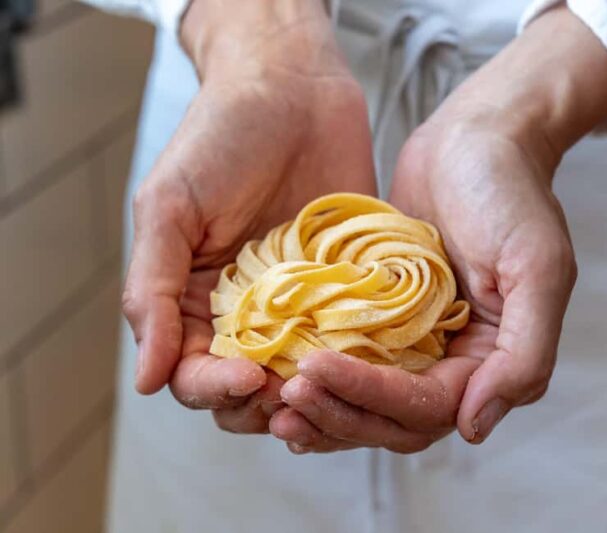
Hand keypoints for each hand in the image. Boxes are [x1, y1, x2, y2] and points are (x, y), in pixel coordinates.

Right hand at [121, 0, 375, 431]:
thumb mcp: (170, 208)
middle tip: (292, 390)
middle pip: (248, 389)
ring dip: (313, 391)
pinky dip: (356, 359)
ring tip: (330, 385)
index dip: (215, 387)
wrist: (293, 87)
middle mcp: (246, 311)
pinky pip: (351, 338)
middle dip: (265, 401)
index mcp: (192, 300)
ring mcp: (300, 302)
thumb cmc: (220, 138)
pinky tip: (368, 365)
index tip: (251, 378)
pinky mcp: (346, 285)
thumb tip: (144, 381)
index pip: (194, 373)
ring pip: (302, 375)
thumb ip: (152, 290)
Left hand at [271, 6, 606, 451]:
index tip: (318, 370)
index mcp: (489, 360)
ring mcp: (414, 341)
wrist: (476, 138)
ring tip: (273, 403)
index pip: (430, 407)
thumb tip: (475, 428)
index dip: (374, 398)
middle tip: (284, 401)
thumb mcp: (538, 267)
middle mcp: (453, 361)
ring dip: (323, 408)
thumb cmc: (509, 192)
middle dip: (340, 414)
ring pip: (366, 400)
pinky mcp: (381, 316)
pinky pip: (350, 359)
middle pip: (393, 418)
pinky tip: (281, 374)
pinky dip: (321, 376)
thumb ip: (524, 354)